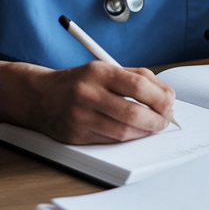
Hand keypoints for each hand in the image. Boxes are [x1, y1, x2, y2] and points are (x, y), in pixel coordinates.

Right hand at [4, 61, 176, 144]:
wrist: (38, 96)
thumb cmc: (78, 82)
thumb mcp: (104, 68)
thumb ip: (136, 77)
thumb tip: (166, 94)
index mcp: (98, 72)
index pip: (139, 86)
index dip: (161, 98)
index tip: (169, 103)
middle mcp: (88, 94)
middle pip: (134, 113)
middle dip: (157, 120)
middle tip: (165, 120)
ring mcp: (81, 117)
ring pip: (124, 132)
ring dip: (145, 132)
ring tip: (153, 126)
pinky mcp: (77, 136)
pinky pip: (111, 141)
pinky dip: (128, 138)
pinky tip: (135, 132)